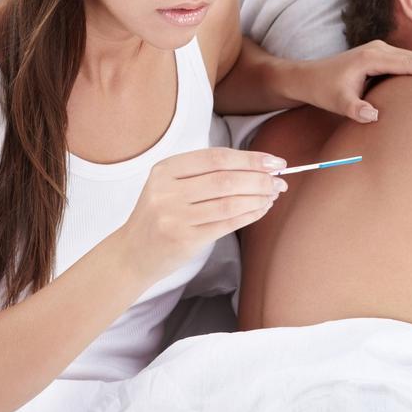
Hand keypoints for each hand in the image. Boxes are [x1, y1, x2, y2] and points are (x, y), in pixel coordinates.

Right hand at [123, 148, 287, 280]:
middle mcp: (167, 191)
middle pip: (225, 180)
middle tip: (280, 181)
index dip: (250, 158)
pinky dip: (249, 215)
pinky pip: (227, 224)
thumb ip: (205, 172)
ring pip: (229, 203)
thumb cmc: (160, 215)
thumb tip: (258, 165)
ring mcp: (174, 217)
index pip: (216, 158)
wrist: (132, 253)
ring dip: (258, 197)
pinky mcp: (185, 240)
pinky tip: (261, 209)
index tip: (274, 161)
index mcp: (165, 170)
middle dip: (259, 179)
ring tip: (273, 195)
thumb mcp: (170, 185)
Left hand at [297, 40, 411, 122]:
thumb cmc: (322, 90)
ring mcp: (379, 51)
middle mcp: (378, 49)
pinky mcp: (378, 57)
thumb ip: (355, 109)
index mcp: (372, 58)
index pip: (409, 64)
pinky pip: (405, 62)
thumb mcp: (337, 102)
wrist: (306, 77)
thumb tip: (373, 116)